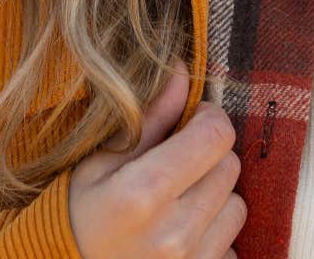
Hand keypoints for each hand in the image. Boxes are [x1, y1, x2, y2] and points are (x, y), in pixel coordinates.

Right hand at [67, 61, 246, 258]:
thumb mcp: (98, 164)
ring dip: (214, 197)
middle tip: (176, 165)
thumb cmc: (76, 217)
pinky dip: (213, 236)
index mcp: (143, 193)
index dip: (207, 118)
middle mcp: (174, 233)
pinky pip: (232, 246)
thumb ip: (149, 119)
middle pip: (229, 166)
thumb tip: (180, 71)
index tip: (190, 121)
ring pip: (237, 206)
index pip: (215, 135)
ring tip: (177, 204)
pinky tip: (180, 236)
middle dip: (208, 157)